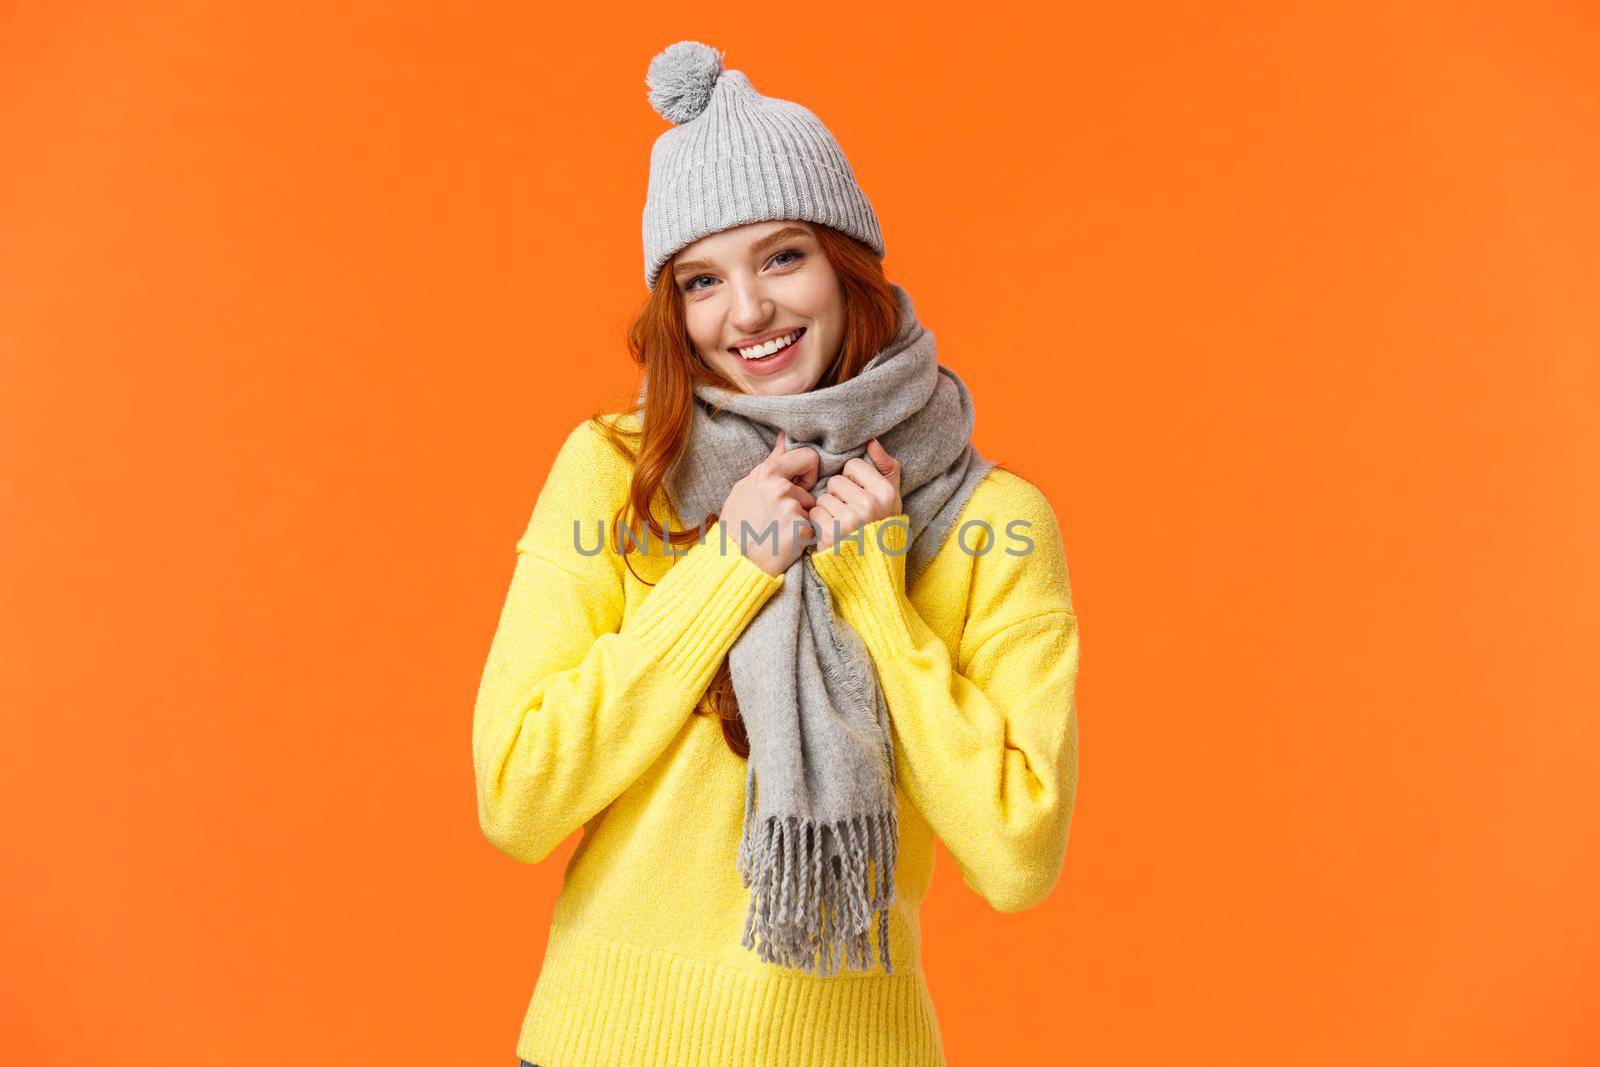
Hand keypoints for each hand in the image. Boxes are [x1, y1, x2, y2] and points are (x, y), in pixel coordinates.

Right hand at [716, 430, 819, 576]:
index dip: (808, 472)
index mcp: (767, 472)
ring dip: (800, 522)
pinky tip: (784, 544)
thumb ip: (770, 463)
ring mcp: (792, 508)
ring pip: (810, 511)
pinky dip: (803, 539)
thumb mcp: (746, 487)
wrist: (735, 561)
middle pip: (809, 491)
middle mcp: (780, 487)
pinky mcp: (801, 530)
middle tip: (778, 520)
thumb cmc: (738, 524)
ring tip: (778, 533)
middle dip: (800, 504)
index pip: (809, 456)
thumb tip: (784, 437)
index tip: (799, 485)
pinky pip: (813, 529)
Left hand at [808, 438, 902, 551]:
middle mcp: (869, 505)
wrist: (872, 568)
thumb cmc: (880, 526)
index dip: (852, 479)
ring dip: (827, 510)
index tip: (858, 495)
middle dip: (838, 495)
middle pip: (835, 481)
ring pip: (823, 498)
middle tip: (848, 512)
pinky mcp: (831, 535)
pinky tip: (831, 533)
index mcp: (885, 492)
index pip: (852, 465)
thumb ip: (887, 467)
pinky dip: (819, 524)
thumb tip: (871, 441)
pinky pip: (814, 514)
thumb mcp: (892, 498)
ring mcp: (849, 520)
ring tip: (840, 524)